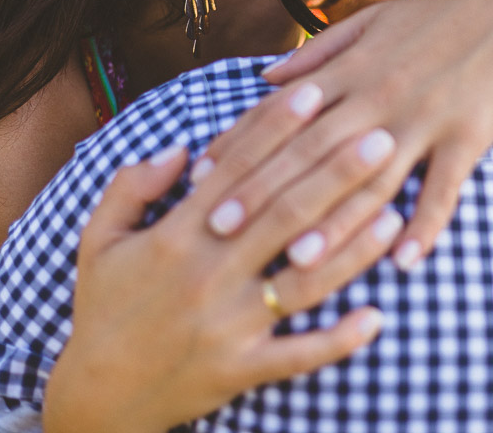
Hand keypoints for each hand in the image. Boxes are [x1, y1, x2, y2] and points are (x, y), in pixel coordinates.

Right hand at [44, 122, 400, 432]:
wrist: (97, 398)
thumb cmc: (104, 309)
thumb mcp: (100, 240)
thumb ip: (132, 186)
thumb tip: (183, 148)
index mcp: (176, 237)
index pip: (237, 171)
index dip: (277, 129)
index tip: (316, 94)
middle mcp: (208, 275)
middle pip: (284, 216)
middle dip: (337, 174)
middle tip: (382, 137)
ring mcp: (229, 324)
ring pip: (302, 281)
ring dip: (353, 249)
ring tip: (395, 215)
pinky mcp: (241, 369)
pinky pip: (298, 355)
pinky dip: (338, 340)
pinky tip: (377, 318)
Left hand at [198, 0, 492, 274]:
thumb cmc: (441, 19)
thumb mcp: (375, 21)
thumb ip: (318, 52)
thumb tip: (265, 79)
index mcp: (353, 68)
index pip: (285, 113)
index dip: (242, 147)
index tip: (202, 181)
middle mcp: (380, 94)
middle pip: (314, 151)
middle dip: (265, 191)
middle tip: (222, 231)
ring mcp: (425, 116)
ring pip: (372, 176)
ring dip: (336, 220)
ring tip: (299, 259)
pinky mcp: (469, 135)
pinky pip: (445, 186)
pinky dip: (426, 222)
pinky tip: (405, 260)